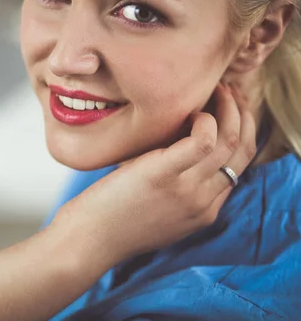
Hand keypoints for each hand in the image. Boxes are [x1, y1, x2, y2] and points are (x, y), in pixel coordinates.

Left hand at [53, 82, 256, 265]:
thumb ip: (175, 187)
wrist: (88, 241)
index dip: (240, 132)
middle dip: (242, 115)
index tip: (229, 110)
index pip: (239, 167)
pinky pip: (203, 139)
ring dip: (228, 108)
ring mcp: (187, 190)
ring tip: (216, 89)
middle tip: (229, 92)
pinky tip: (190, 110)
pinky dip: (204, 119)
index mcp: (204, 212)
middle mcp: (202, 202)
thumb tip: (175, 149)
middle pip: (241, 151)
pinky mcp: (164, 175)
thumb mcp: (157, 210)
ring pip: (229, 141)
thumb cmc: (112, 220)